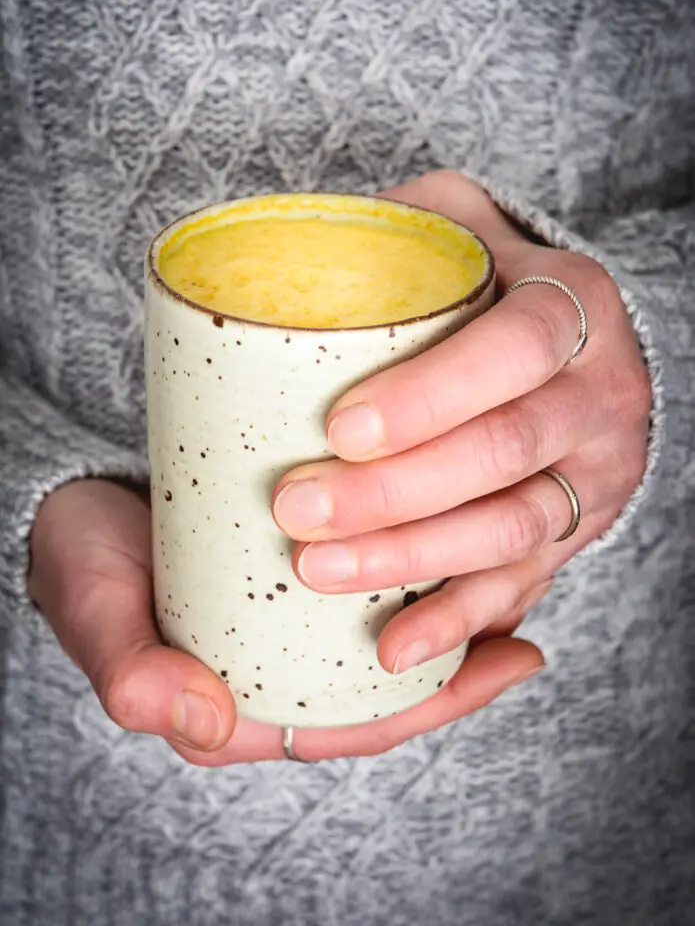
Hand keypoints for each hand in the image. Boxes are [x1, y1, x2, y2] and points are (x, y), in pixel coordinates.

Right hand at [30, 478, 536, 763]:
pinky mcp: (289, 574)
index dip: (432, 703)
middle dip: (458, 665)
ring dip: (447, 614)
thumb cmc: (83, 562)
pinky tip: (457, 539)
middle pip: (385, 682)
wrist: (72, 500)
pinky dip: (416, 566)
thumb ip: (136, 674)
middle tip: (525, 634)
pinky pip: (366, 583)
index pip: (355, 721)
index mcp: (242, 705)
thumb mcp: (98, 614)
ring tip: (512, 581)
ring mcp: (285, 622)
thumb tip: (209, 721)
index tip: (501, 663)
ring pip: (382, 634)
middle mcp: (275, 670)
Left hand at [268, 171, 650, 736]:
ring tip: (318, 570)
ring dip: (413, 557)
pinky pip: (522, 583)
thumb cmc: (490, 271)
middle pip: (505, 451)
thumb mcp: (453, 217)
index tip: (339, 427)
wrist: (575, 338)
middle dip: (396, 491)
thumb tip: (282, 248)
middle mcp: (599, 392)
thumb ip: (389, 223)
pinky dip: (457, 619)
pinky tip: (395, 647)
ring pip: (511, 528)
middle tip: (298, 507)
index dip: (431, 394)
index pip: (515, 348)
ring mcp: (595, 471)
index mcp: (573, 304)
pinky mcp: (577, 529)